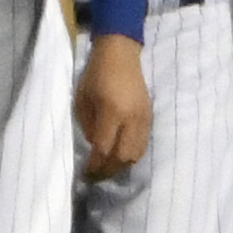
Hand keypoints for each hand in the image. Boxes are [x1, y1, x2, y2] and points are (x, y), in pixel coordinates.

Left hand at [75, 33, 149, 181]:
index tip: (85, 173)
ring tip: (107, 169)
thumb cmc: (95, 75)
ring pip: (136, 154)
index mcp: (112, 111)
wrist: (120, 56)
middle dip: (108, 171)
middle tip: (95, 177)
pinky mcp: (150, 118)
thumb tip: (95, 146)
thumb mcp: (82, 99)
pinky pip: (143, 145)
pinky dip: (131, 156)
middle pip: (123, 156)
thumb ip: (87, 125)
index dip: (95, 165)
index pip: (104, 148)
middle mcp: (131, 118)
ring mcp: (144, 119)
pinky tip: (119, 157)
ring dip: (121, 165)